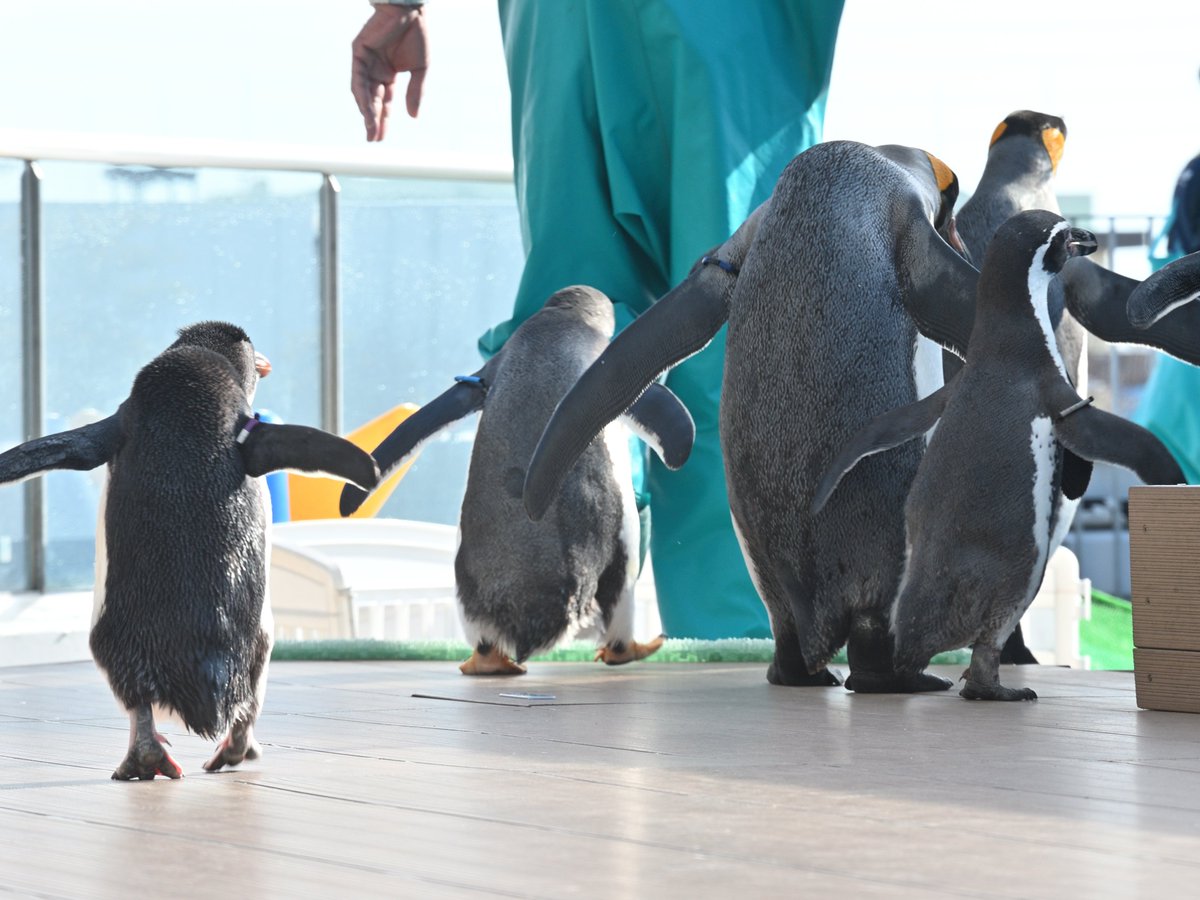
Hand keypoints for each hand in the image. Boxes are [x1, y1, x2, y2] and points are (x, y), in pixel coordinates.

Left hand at [350, 5, 428, 141]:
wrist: (411, 11)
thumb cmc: (417, 35)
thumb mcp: (421, 70)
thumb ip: (415, 92)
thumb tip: (413, 117)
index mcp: (388, 74)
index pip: (384, 102)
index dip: (383, 120)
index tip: (382, 138)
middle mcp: (375, 70)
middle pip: (372, 101)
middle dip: (373, 120)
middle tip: (373, 139)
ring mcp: (365, 62)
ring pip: (363, 92)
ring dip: (366, 111)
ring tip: (370, 129)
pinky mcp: (359, 52)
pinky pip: (357, 78)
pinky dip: (361, 94)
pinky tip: (365, 109)